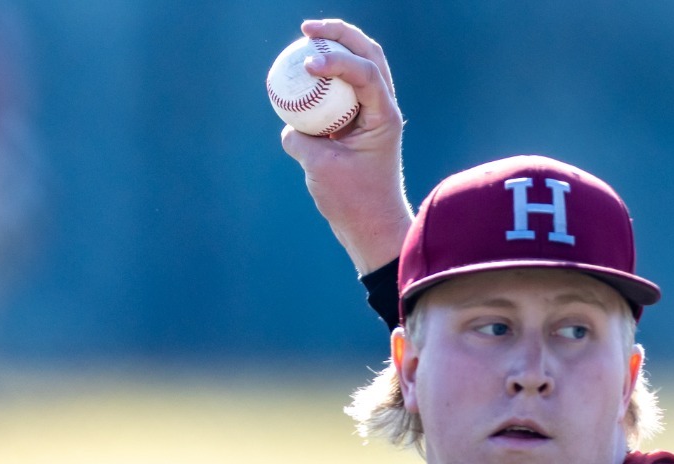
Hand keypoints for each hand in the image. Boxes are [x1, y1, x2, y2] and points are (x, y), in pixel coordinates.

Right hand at [278, 18, 412, 274]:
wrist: (373, 225)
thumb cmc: (352, 201)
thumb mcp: (319, 168)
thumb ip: (301, 139)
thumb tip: (289, 124)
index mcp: (384, 117)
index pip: (367, 73)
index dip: (338, 60)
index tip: (308, 63)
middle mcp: (384, 108)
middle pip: (370, 54)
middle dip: (340, 34)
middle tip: (307, 29)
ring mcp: (374, 113)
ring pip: (361, 65)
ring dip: (337, 47)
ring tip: (306, 36)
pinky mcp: (360, 122)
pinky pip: (344, 88)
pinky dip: (326, 75)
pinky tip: (302, 71)